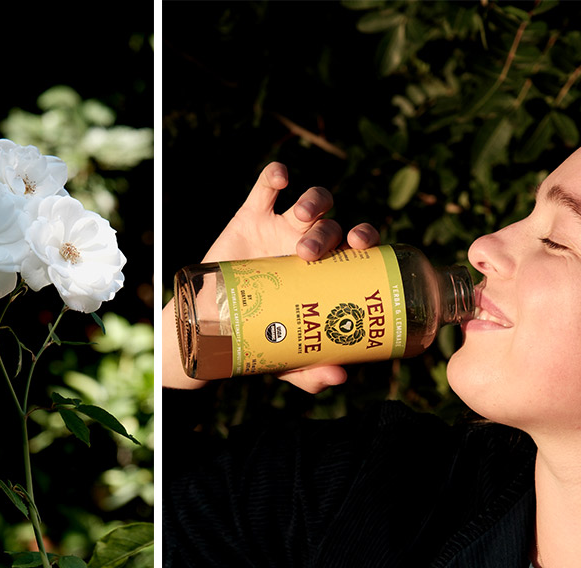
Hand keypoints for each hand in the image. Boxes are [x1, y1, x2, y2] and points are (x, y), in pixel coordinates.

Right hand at [162, 162, 379, 392]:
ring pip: (311, 201)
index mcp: (329, 270)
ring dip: (313, 202)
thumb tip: (340, 377)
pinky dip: (274, 177)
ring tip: (301, 218)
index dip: (367, 238)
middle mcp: (311, 243)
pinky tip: (280, 177)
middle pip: (334, 224)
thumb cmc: (261, 337)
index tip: (363, 247)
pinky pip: (266, 189)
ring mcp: (283, 227)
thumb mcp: (287, 360)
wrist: (213, 327)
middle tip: (310, 253)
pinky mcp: (252, 217)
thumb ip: (312, 371)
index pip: (358, 246)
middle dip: (329, 232)